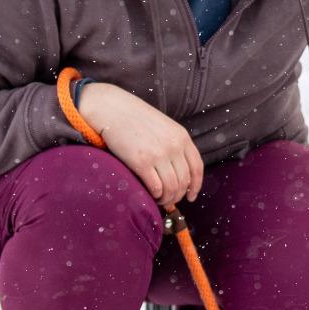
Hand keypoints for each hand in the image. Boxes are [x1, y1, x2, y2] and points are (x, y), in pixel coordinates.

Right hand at [78, 82, 203, 206]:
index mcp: (182, 137)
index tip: (191, 196)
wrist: (111, 109)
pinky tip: (151, 194)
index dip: (196, 186)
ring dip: (166, 198)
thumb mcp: (164, 127)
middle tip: (169, 200)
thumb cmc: (135, 118)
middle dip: (178, 196)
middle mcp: (174, 146)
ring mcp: (159, 154)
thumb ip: (174, 144)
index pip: (197, 168)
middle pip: (184, 181)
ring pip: (171, 188)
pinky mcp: (141, 161)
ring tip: (159, 199)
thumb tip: (178, 172)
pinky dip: (155, 195)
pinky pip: (156, 187)